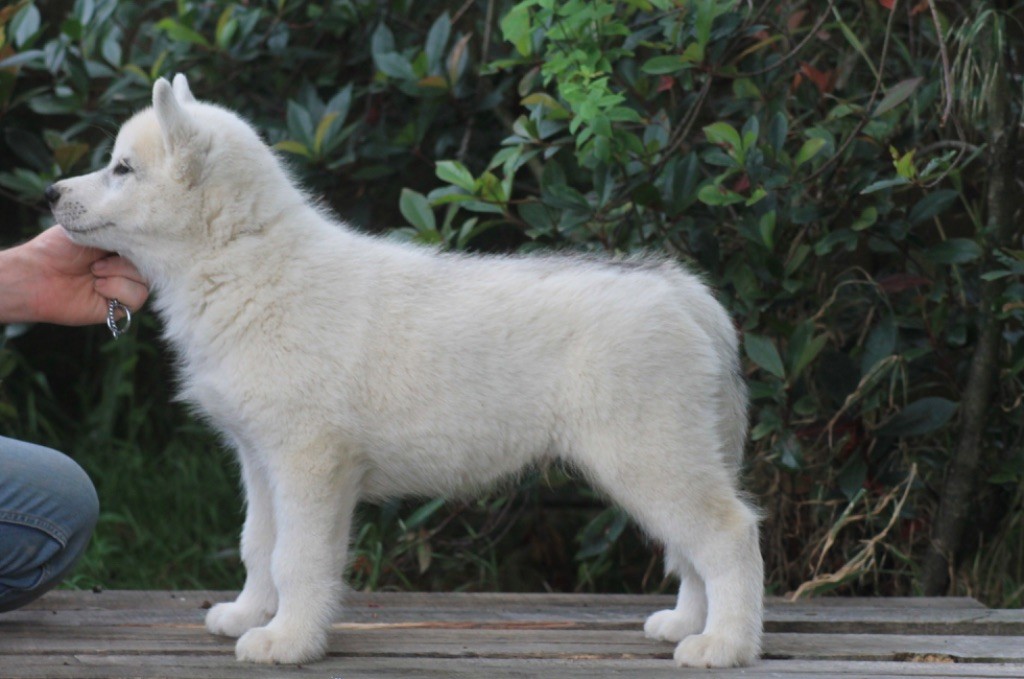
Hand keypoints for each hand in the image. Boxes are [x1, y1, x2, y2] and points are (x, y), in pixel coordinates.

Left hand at [0, 226, 148, 325]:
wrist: (36, 273)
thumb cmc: (58, 248)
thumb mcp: (91, 229)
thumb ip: (119, 231)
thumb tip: (142, 235)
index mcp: (121, 248)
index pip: (147, 247)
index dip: (142, 244)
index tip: (126, 239)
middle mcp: (124, 268)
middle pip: (150, 266)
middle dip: (126, 260)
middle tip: (98, 259)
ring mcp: (122, 287)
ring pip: (146, 283)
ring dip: (120, 274)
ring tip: (95, 272)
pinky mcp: (117, 307)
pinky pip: (136, 299)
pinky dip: (118, 289)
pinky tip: (98, 286)